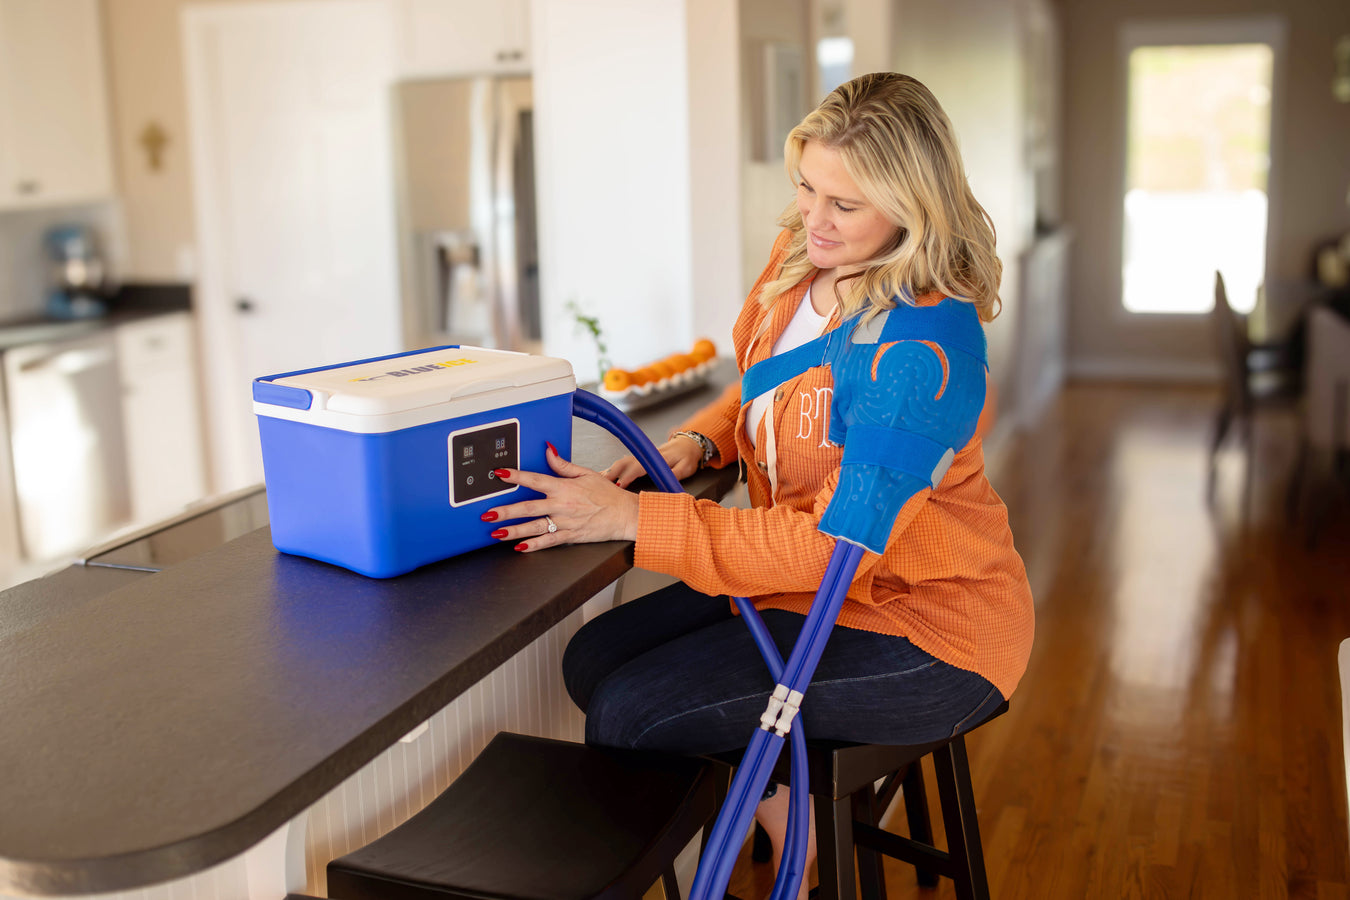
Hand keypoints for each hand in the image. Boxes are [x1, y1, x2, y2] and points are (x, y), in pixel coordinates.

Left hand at [481, 443, 640, 551]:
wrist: (625, 514)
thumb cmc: (608, 495)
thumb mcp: (586, 473)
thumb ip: (563, 464)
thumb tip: (549, 451)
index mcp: (564, 487)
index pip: (535, 479)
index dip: (516, 476)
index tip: (500, 474)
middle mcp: (562, 505)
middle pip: (528, 507)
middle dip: (506, 510)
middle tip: (488, 513)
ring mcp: (565, 522)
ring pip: (534, 526)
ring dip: (514, 530)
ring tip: (496, 532)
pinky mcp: (570, 536)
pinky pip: (549, 541)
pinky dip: (534, 545)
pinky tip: (519, 547)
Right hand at [601, 435, 702, 488]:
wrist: (688, 444)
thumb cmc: (687, 457)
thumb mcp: (687, 467)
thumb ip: (676, 474)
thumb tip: (666, 481)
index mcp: (658, 458)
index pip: (640, 466)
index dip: (629, 475)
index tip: (620, 484)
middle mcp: (648, 456)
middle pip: (626, 462)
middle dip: (613, 471)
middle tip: (601, 483)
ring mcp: (643, 456)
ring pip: (623, 461)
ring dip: (611, 470)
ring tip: (598, 479)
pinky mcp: (641, 458)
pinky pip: (625, 462)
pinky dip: (614, 468)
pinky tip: (606, 474)